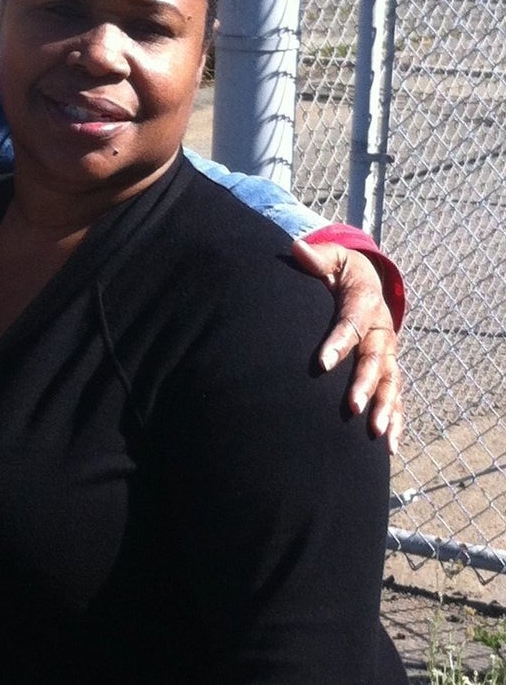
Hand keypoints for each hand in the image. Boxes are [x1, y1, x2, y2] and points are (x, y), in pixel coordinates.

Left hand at [291, 239, 403, 452]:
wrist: (367, 282)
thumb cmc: (341, 272)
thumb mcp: (333, 259)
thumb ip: (317, 258)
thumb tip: (297, 248)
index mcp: (366, 303)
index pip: (351, 323)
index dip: (338, 343)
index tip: (321, 362)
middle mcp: (381, 331)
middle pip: (375, 360)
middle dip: (365, 384)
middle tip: (352, 407)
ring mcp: (387, 353)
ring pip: (390, 383)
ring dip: (384, 409)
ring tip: (374, 434)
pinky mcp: (388, 370)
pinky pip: (395, 397)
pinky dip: (395, 420)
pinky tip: (389, 445)